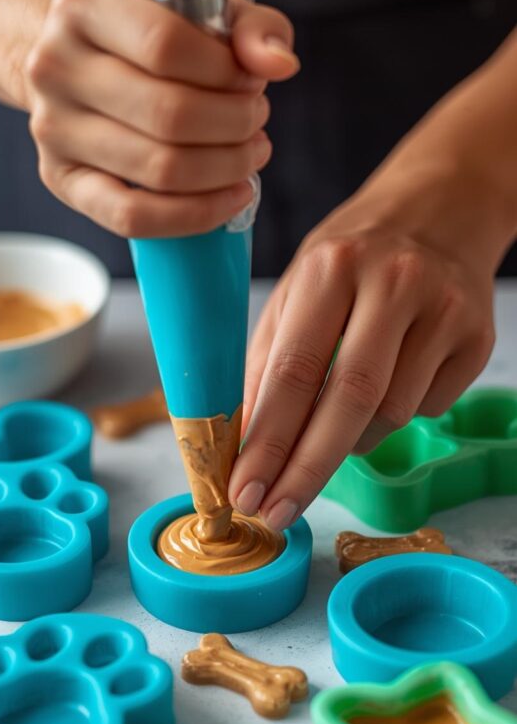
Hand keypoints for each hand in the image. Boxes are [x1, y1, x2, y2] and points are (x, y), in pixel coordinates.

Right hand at [24, 0, 298, 236]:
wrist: (68, 61)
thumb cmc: (139, 34)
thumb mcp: (193, 8)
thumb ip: (248, 27)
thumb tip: (279, 65)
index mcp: (83, 9)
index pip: (166, 45)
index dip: (225, 72)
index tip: (252, 83)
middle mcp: (56, 68)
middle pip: (168, 115)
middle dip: (234, 125)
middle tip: (257, 122)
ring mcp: (54, 130)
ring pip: (158, 170)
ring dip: (224, 169)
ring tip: (250, 156)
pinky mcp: (63, 181)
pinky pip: (133, 217)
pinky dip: (194, 216)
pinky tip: (231, 199)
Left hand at [228, 167, 497, 530]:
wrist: (440, 210)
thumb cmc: (352, 260)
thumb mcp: (297, 291)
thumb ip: (269, 363)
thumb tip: (245, 446)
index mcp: (330, 268)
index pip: (293, 371)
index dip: (267, 442)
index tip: (245, 492)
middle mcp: (392, 283)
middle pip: (349, 401)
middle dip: (306, 470)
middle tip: (277, 513)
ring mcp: (443, 309)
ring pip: (391, 414)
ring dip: (353, 438)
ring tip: (339, 417)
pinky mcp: (478, 335)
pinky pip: (429, 407)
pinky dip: (398, 414)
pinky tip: (393, 378)